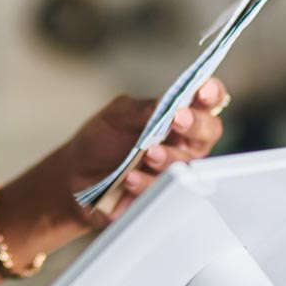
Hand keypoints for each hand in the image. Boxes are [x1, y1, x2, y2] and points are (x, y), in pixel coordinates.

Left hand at [61, 77, 229, 219]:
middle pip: (207, 133)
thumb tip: (164, 105)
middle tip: (179, 118)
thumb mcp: (117, 116)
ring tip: (149, 152)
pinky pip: (159, 192)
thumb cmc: (102, 139)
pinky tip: (130, 178)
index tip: (203, 89)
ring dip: (169, 156)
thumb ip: (141, 110)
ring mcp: (172, 171)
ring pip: (185, 166)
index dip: (211, 94)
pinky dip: (145, 183)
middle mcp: (183, 144)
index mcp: (178, 117)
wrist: (74, 173)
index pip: (205, 103)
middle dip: (196, 124)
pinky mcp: (157, 196)